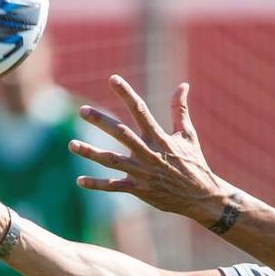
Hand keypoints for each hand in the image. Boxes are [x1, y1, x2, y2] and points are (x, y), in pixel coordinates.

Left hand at [69, 76, 228, 222]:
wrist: (202, 196)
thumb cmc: (194, 164)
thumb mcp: (188, 135)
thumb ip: (180, 110)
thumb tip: (183, 85)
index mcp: (160, 138)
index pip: (141, 111)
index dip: (127, 94)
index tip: (113, 79)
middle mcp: (149, 153)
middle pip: (122, 134)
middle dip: (102, 122)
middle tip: (83, 110)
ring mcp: (143, 172)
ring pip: (112, 161)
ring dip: (91, 153)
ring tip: (72, 144)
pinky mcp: (140, 189)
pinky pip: (115, 186)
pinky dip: (97, 184)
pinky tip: (79, 180)